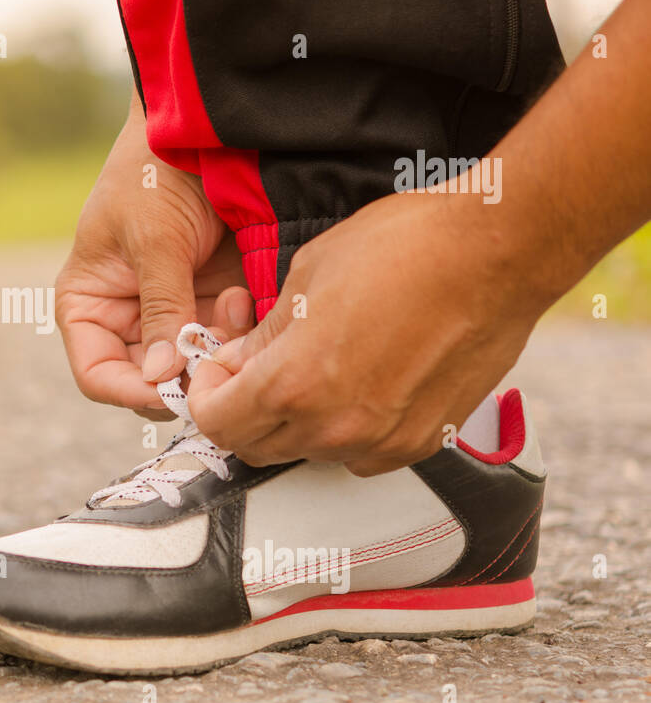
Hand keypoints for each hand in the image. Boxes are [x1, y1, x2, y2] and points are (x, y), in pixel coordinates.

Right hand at [55, 97, 254, 417]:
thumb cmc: (158, 172)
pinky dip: (239, 335)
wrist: (209, 130)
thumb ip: (160, 309)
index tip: (171, 390)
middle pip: (150, 380)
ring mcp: (175, 313)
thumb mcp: (153, 239)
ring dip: (217, 350)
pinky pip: (227, 344)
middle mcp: (129, 317)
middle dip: (183, 372)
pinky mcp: (216, 304)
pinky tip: (246, 297)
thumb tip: (160, 379)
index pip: (99, 375)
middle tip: (214, 357)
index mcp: (90, 305)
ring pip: (194, 367)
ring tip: (234, 303)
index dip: (131, 391)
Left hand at [186, 190, 550, 474]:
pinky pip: (359, 454)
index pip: (217, 424)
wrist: (496, 253)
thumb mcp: (306, 277)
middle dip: (241, 412)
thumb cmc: (403, 248)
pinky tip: (354, 383)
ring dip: (292, 422)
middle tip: (251, 372)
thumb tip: (233, 364)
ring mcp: (381, 441)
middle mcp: (334, 426)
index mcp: (294, 383)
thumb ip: (262, 336)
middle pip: (256, 447)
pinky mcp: (420, 443)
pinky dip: (342, 429)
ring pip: (307, 453)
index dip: (206, 398)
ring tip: (309, 370)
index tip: (215, 374)